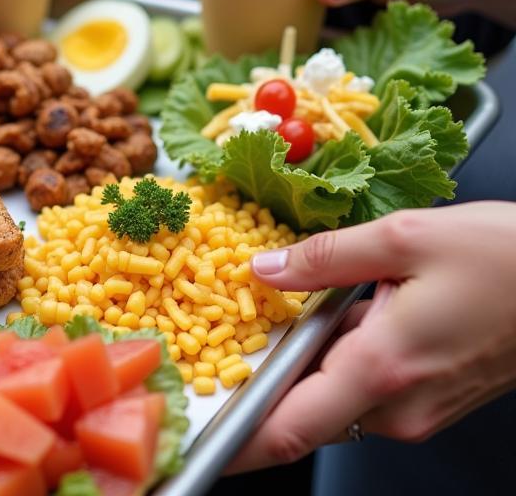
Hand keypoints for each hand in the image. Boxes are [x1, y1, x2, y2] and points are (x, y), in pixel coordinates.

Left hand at [228, 203, 515, 471]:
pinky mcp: (431, 399)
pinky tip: (346, 309)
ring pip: (335, 392)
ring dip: (308, 356)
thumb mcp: (403, 237)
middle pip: (304, 406)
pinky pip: (364, 385)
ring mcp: (418, 409)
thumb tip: (264, 268)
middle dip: (265, 371)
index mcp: (382, 367)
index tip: (193, 435)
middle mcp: (398, 405)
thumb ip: (325, 257)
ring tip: (297, 301)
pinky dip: (340, 354)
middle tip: (230, 322)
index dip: (235, 440)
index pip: (289, 428)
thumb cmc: (504, 259)